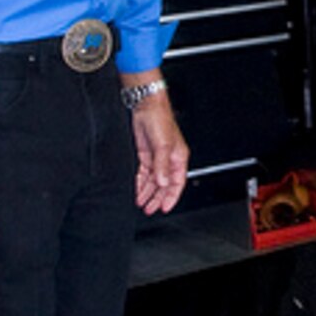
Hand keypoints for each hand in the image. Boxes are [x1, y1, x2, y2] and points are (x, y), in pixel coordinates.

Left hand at [132, 97, 187, 215]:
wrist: (147, 106)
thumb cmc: (161, 120)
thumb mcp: (163, 145)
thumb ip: (162, 166)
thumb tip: (163, 183)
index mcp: (178, 158)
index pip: (177, 183)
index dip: (171, 197)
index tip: (164, 208)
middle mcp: (168, 160)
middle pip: (164, 185)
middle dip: (157, 198)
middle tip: (150, 209)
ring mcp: (157, 158)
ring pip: (153, 181)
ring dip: (147, 193)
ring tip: (142, 204)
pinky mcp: (146, 155)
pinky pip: (144, 174)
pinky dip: (140, 183)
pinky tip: (137, 191)